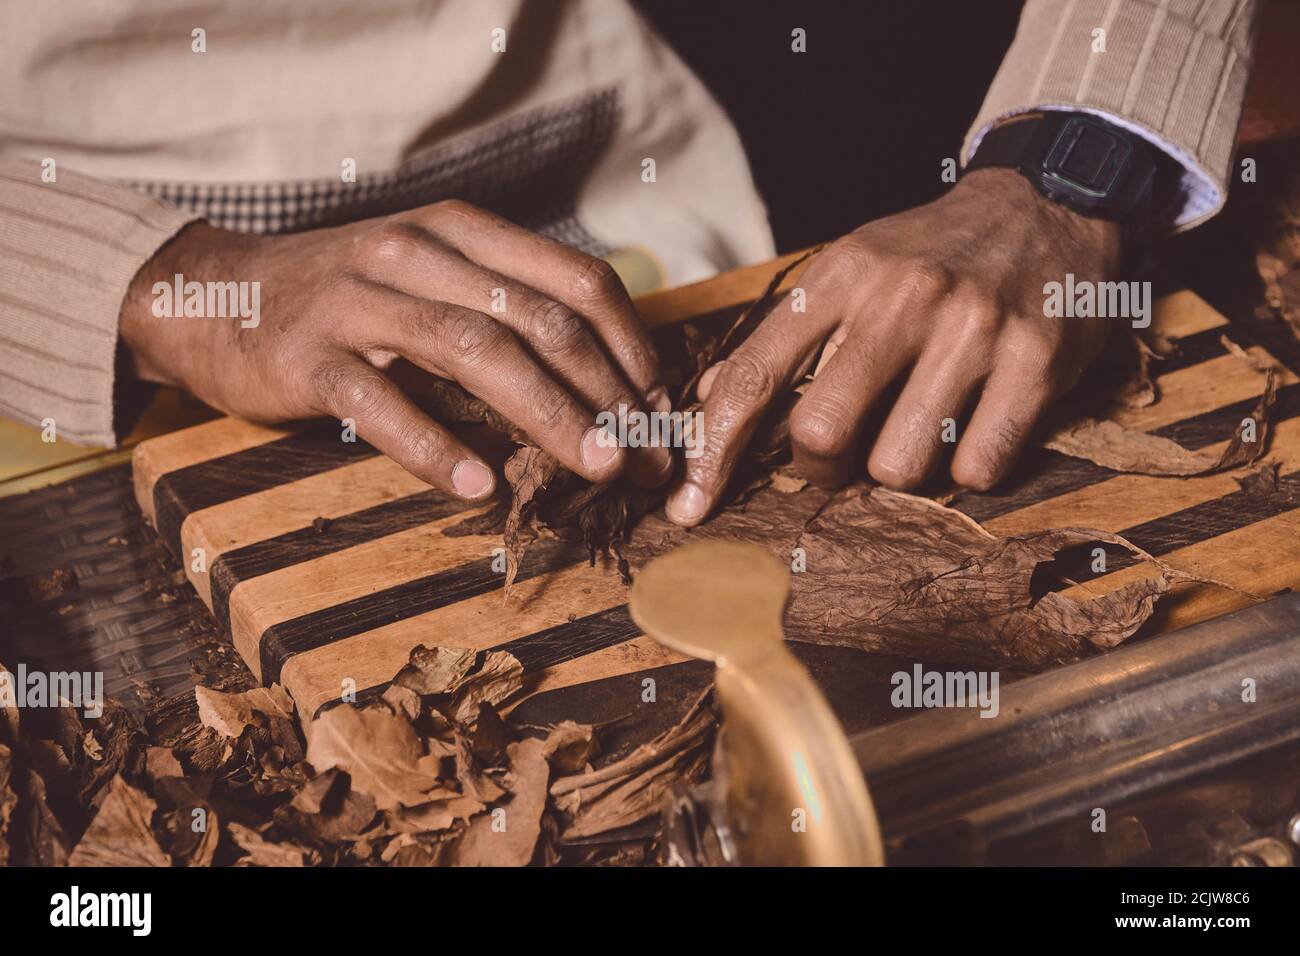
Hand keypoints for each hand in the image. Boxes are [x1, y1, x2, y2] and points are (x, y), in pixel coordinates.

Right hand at [120, 201, 671, 499]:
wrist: (215, 295)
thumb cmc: (345, 298)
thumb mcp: (429, 278)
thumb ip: (503, 309)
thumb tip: (602, 381)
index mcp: (461, 232)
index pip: (574, 278)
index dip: (629, 343)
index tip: (660, 403)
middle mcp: (417, 253)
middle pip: (537, 318)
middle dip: (606, 390)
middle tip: (646, 453)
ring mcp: (360, 302)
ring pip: (475, 351)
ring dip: (548, 412)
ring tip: (596, 465)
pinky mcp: (311, 357)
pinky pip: (382, 403)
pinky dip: (436, 446)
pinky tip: (479, 485)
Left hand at [666, 167, 1122, 525]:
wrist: (1048, 202)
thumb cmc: (931, 254)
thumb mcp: (849, 268)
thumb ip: (784, 335)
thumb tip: (711, 396)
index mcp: (841, 276)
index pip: (753, 377)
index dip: (713, 451)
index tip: (688, 505)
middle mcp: (903, 299)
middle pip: (822, 433)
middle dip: (819, 469)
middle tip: (838, 458)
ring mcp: (973, 330)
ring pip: (899, 465)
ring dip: (897, 469)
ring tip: (916, 430)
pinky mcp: (1036, 363)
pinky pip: (978, 468)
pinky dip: (968, 470)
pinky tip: (973, 430)